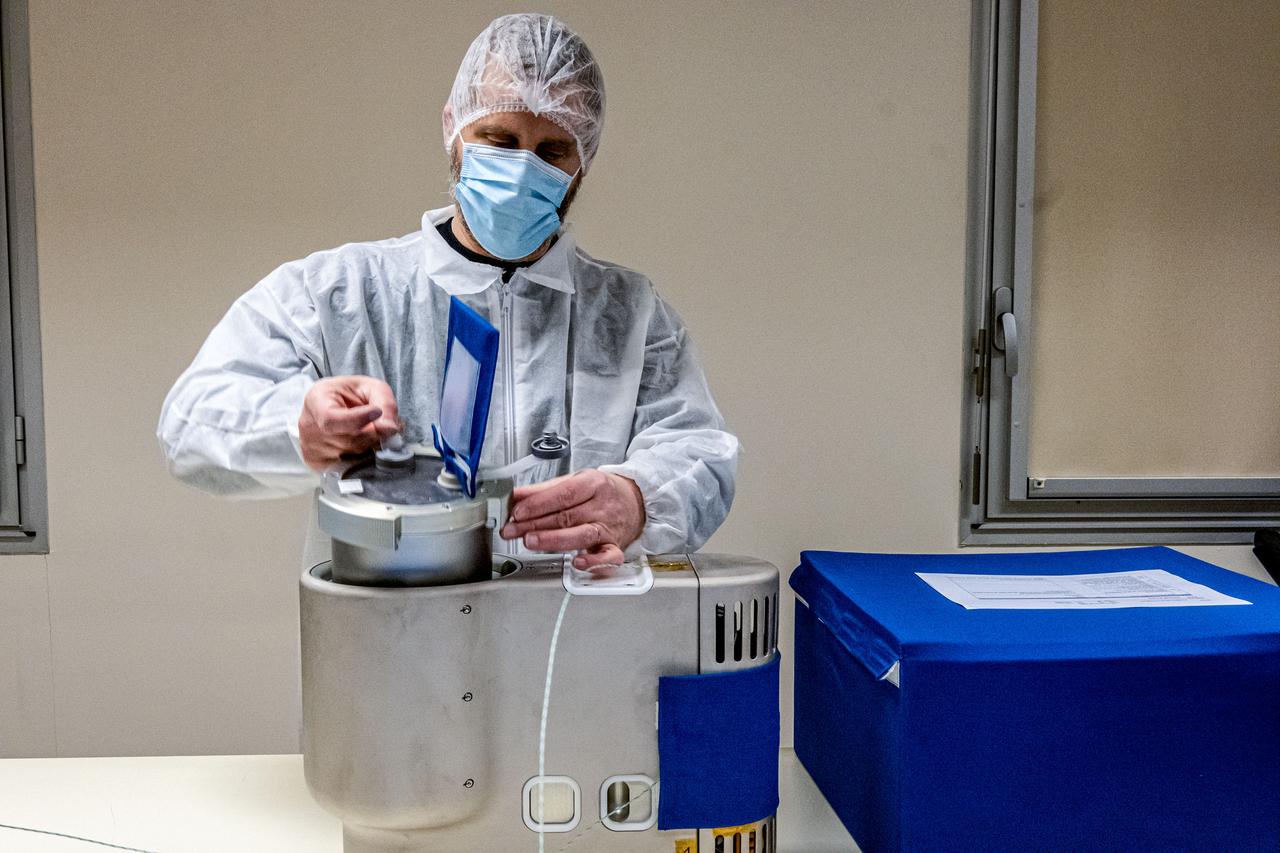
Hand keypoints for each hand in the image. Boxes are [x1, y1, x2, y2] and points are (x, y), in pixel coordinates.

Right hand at [298, 376, 400, 469]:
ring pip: (353, 454)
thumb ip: (385, 403)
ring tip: (372, 430)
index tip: (377, 412)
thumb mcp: (372, 387)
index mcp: (316, 400)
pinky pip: (349, 465)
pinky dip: (363, 456)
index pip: (331, 419)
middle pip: (348, 440)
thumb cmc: (351, 394)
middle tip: (385, 423)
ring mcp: (311, 448)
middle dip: (374, 433)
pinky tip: (363, 442)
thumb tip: (390, 429)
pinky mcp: (318, 464)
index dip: (358, 419)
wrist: (334, 405)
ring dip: (371, 445)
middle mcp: (309, 426)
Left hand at [500, 469, 645, 567]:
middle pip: (566, 516)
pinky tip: (577, 563)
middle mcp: (602, 506)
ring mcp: (609, 527)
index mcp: (592, 483)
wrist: (637, 501)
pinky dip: (593, 562)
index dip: (538, 504)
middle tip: (512, 530)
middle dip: (535, 524)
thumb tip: (516, 496)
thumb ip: (545, 490)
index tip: (517, 511)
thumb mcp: (575, 481)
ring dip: (553, 540)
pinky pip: (608, 556)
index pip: (563, 494)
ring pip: (581, 535)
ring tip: (530, 542)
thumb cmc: (602, 491)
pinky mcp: (616, 546)